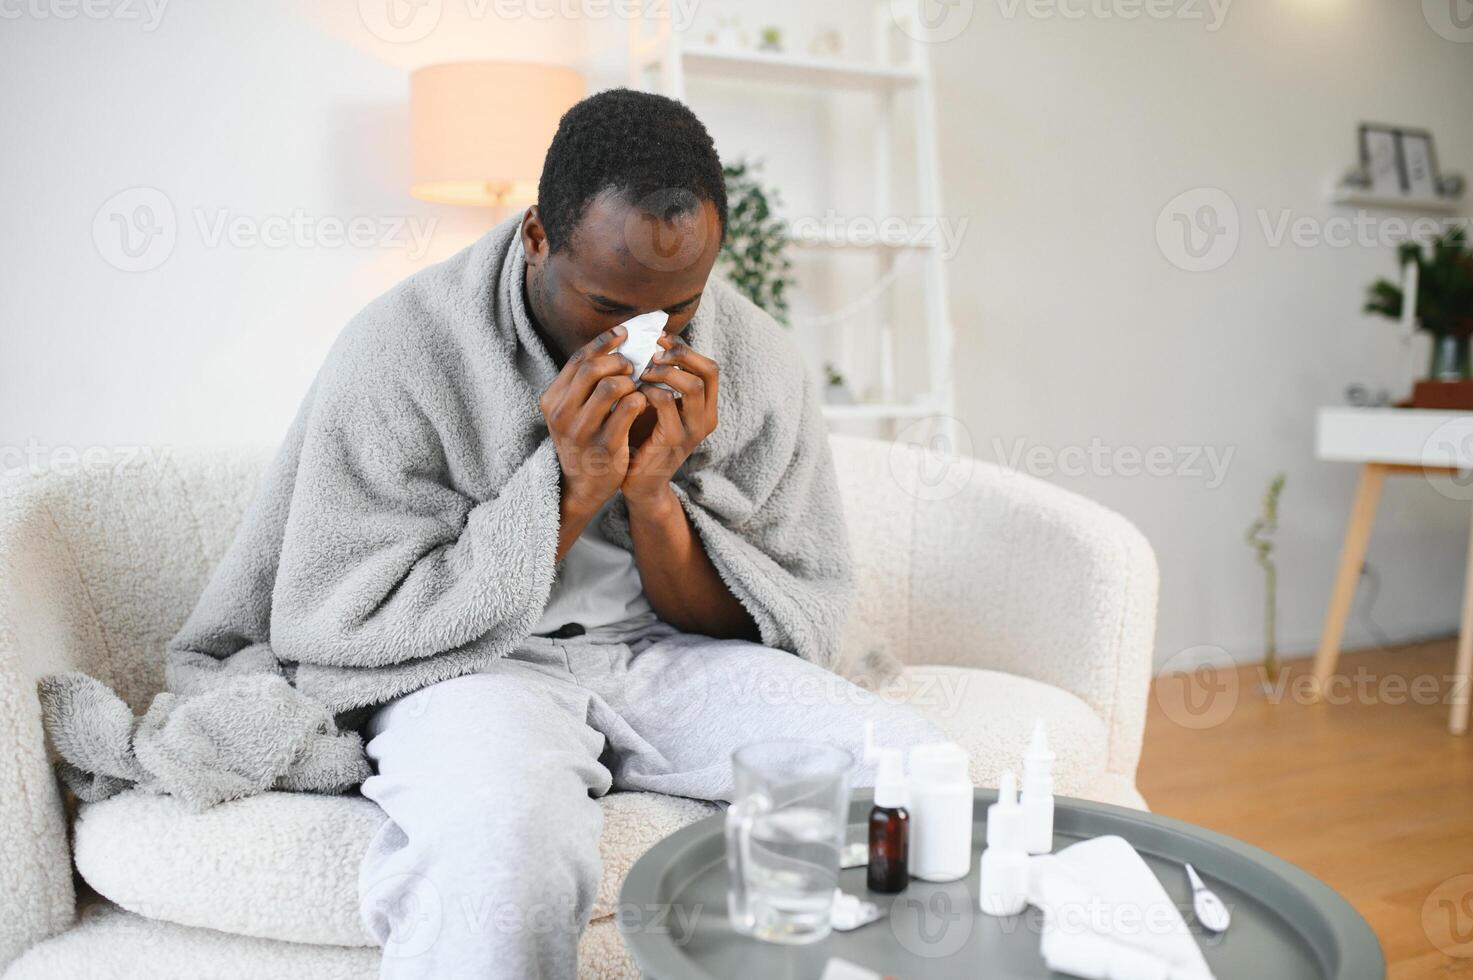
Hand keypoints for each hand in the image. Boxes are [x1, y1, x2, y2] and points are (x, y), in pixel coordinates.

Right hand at [539, 324, 648, 513]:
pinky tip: (643, 402)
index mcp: (552, 400)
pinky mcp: (605, 445)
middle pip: (592, 369)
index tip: (624, 333)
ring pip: (611, 386)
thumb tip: (615, 341)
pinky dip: (639, 400)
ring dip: (629, 381)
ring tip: (636, 387)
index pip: (578, 359)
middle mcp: (561, 414)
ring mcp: (581, 431)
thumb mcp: (572, 410)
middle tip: (632, 366)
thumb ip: (585, 381)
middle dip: (618, 361)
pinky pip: (628, 409)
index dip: (603, 342)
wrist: (583, 485)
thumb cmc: (584, 438)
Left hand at [621, 334, 718, 507]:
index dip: (685, 348)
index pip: (709, 366)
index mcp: (706, 407)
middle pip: (709, 370)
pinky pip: (666, 403)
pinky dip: (649, 390)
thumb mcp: (657, 405)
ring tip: (642, 372)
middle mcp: (706, 418)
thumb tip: (649, 342)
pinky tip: (634, 393)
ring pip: (692, 385)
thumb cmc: (643, 439)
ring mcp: (693, 431)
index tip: (659, 340)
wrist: (639, 484)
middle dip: (680, 354)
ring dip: (665, 371)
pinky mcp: (673, 440)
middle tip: (653, 351)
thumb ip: (661, 380)